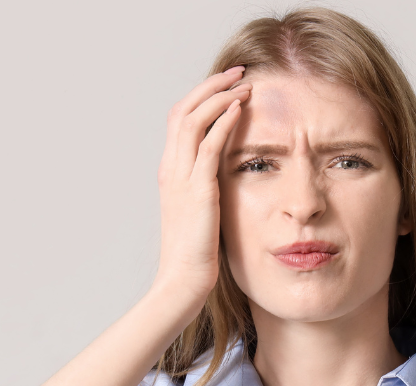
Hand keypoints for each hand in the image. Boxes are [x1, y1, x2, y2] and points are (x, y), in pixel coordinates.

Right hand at [153, 66, 250, 302]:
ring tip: (244, 82)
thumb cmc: (196, 257)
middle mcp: (171, 170)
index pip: (181, 121)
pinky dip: (223, 121)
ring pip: (193, 120)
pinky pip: (209, 145)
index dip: (202, 98)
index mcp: (171, 174)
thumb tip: (227, 181)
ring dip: (219, 96)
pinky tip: (240, 107)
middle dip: (211, 86)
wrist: (182, 283)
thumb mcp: (201, 215)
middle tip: (238, 72)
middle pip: (184, 110)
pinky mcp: (197, 191)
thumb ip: (208, 192)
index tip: (227, 86)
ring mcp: (181, 179)